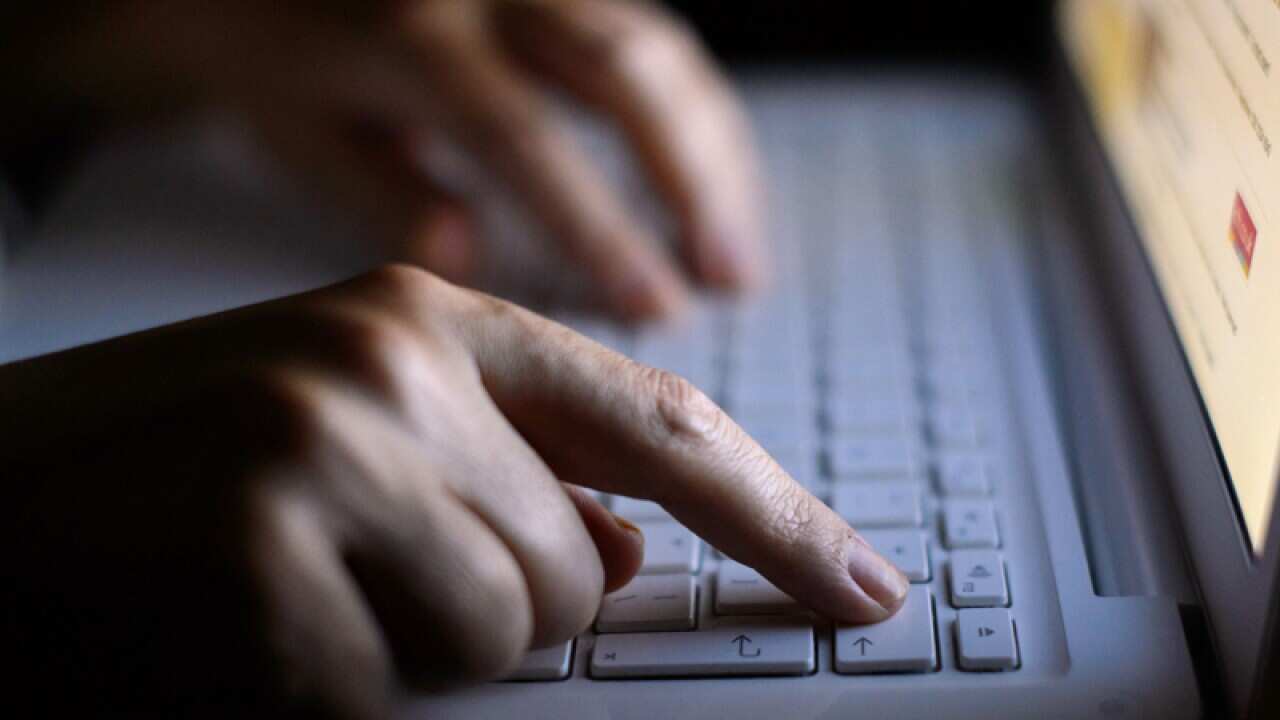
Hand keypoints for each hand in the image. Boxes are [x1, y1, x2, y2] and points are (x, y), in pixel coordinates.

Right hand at [1, 264, 906, 716]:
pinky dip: (332, 692)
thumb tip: (623, 551)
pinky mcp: (263, 558)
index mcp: (421, 317)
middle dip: (499, 604)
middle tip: (352, 570)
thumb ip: (503, 476)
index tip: (859, 581)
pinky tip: (238, 633)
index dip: (775, 511)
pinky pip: (395, 691)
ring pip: (508, 631)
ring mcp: (325, 449)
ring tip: (289, 592)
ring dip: (415, 648)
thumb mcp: (348, 433)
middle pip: (579, 563)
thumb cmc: (167, 475)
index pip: (655, 421)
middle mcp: (387, 362)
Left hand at [19, 0, 763, 318]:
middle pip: (625, 75)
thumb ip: (383, 194)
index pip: (525, 140)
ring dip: (713, 154)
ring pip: (657, 50)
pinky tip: (713, 183)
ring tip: (737, 251)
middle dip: (693, 183)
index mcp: (411, 39)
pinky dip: (697, 117)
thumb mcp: (297, 134)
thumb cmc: (274, 53)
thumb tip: (467, 255)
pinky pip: (653, 39)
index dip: (600, 228)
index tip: (654, 307)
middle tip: (730, 278)